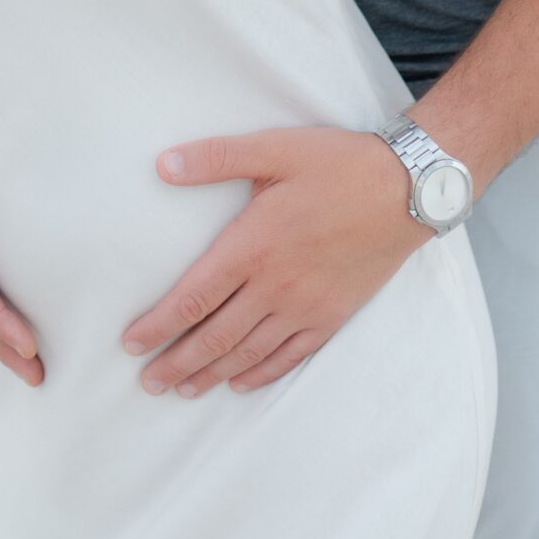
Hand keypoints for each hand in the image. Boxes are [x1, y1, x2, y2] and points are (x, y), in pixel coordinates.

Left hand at [118, 125, 431, 395]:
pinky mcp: (332, 315)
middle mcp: (275, 285)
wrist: (407, 190)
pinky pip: (290, 356)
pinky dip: (261, 374)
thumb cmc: (339, 164)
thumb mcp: (275, 148)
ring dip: (211, 373)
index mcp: (253, 245)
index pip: (193, 297)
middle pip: (215, 336)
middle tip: (146, 382)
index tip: (131, 343)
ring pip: (248, 352)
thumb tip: (164, 165)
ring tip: (183, 389)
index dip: (159, 325)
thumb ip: (217, 158)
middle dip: (176, 362)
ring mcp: (305, 306)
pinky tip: (241, 383)